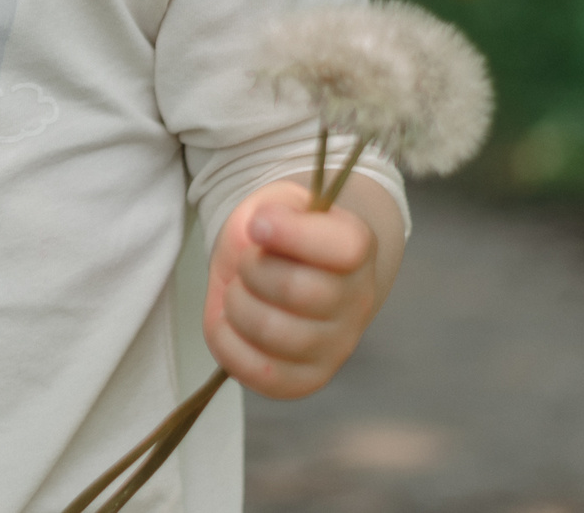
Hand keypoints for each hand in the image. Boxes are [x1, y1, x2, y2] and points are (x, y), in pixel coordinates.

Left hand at [202, 179, 385, 398]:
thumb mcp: (279, 204)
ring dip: (236, 303)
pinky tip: (229, 320)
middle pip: (297, 290)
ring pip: (272, 332)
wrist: (291, 272)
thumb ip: (273, 210)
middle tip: (247, 262)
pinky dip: (227, 341)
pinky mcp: (305, 380)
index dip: (291, 233)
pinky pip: (257, 371)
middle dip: (252, 268)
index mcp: (357, 249)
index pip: (345, 247)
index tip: (258, 225)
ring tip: (240, 291)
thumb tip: (261, 228)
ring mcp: (335, 348)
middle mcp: (356, 303)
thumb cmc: (281, 237)